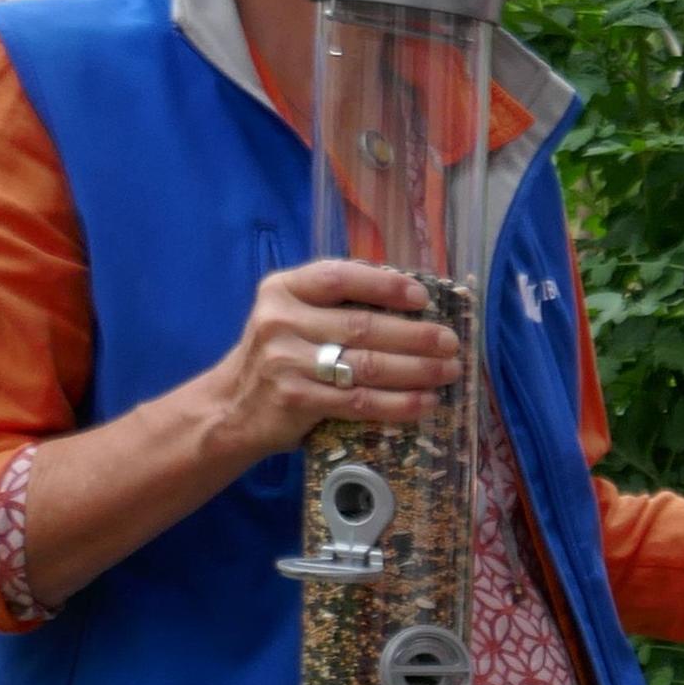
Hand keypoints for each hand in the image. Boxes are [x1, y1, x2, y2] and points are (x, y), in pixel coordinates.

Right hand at [198, 260, 458, 468]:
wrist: (232, 407)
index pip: (339, 277)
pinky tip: (426, 402)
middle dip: (416, 335)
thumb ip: (335, 303)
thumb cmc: (280, 356)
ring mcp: (286, 362)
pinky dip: (399, 403)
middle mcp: (281, 321)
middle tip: (451, 343)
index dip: (385, 286)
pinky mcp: (297, 400)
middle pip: (362, 326)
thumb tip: (411, 299)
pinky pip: (359, 401)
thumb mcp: (293, 316)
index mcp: (283, 289)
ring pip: (366, 365)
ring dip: (417, 370)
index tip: (422, 298)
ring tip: (449, 372)